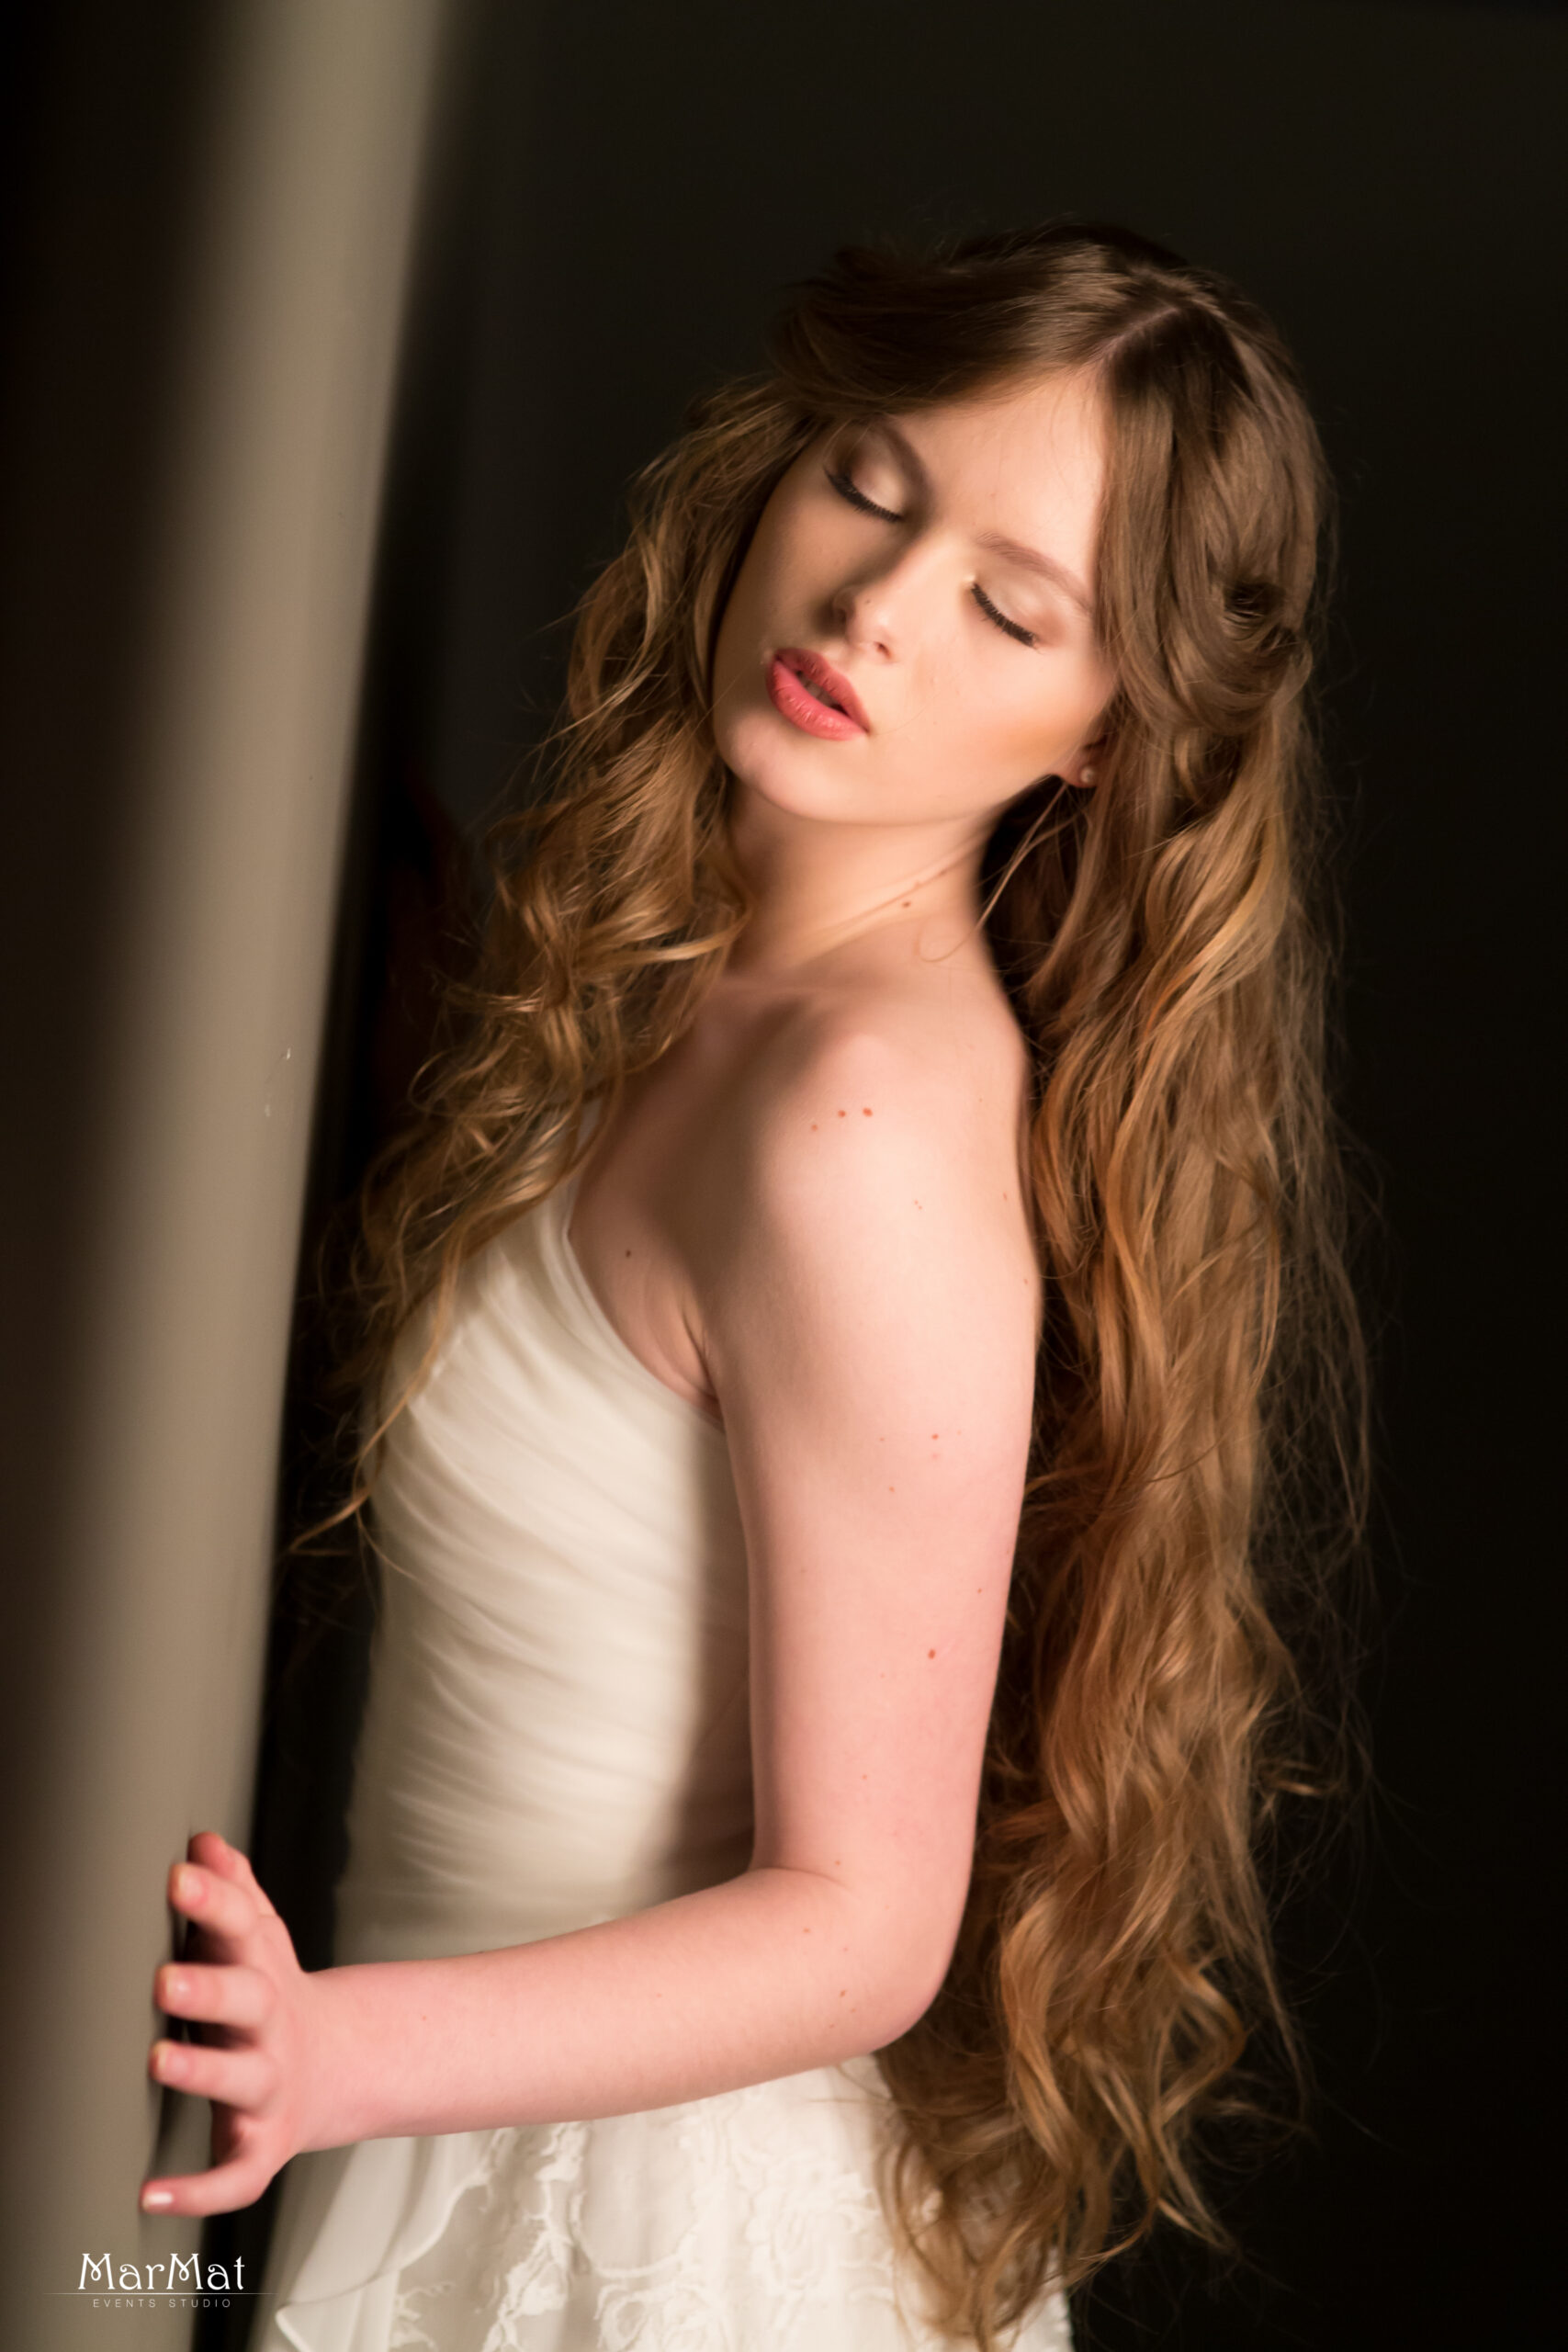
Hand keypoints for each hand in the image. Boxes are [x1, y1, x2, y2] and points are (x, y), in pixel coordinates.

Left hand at [140, 1831, 322, 2215]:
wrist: (339, 2068)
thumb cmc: (275, 1998)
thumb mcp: (263, 1942)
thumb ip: (233, 1895)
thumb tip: (202, 1842)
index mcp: (264, 1972)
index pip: (242, 1927)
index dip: (212, 1902)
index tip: (177, 1876)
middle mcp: (270, 2028)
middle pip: (247, 2002)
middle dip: (208, 1990)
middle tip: (165, 1979)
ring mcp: (271, 2087)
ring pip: (241, 2083)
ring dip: (202, 2073)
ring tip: (158, 2062)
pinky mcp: (265, 2145)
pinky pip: (238, 2173)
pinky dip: (199, 2190)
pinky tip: (151, 2194)